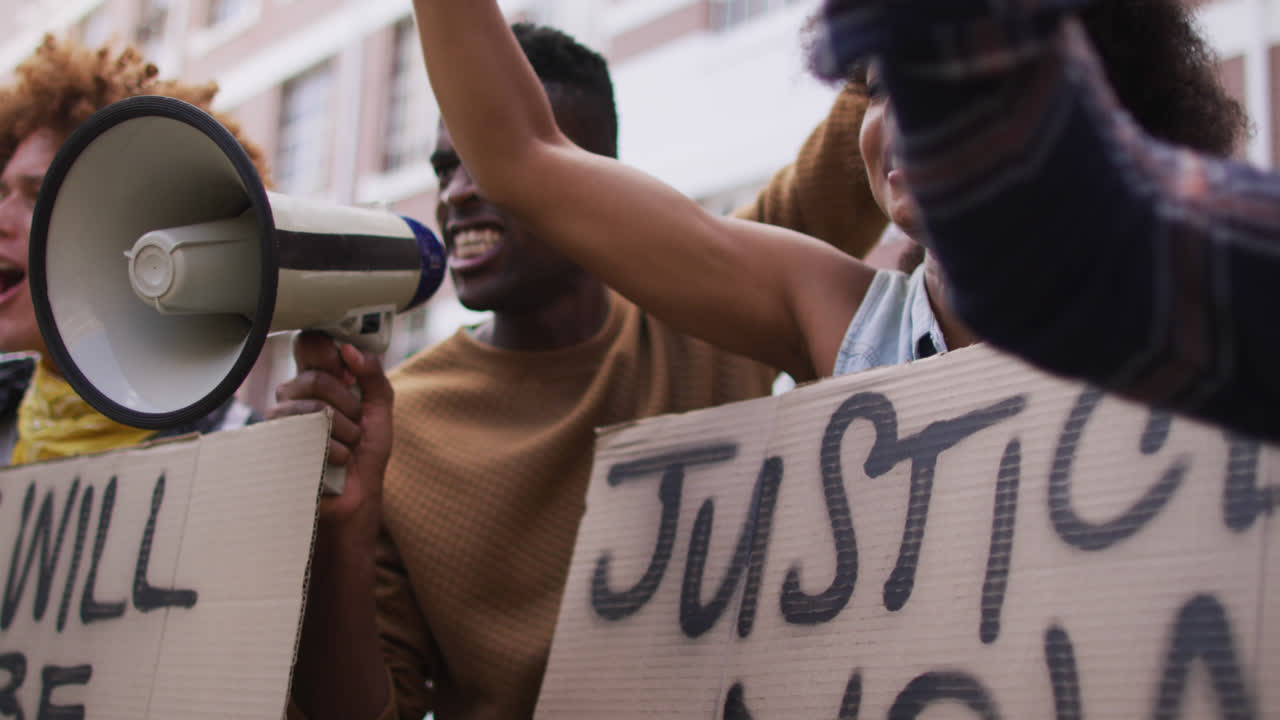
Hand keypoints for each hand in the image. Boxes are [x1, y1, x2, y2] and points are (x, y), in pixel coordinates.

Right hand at [269, 331, 393, 522]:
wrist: (358, 495)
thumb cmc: (366, 452)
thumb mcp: (380, 408)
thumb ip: (372, 374)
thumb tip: (350, 350)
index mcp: (316, 379)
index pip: (308, 344)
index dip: (328, 353)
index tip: (346, 372)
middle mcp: (293, 395)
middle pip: (316, 379)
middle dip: (349, 405)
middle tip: (356, 422)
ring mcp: (283, 422)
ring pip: (315, 409)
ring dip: (347, 431)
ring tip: (349, 444)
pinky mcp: (279, 447)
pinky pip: (312, 437)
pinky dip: (338, 451)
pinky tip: (338, 460)